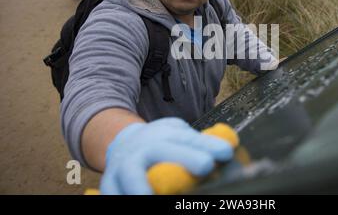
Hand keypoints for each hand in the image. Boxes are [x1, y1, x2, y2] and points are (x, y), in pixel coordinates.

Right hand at [99, 117, 232, 194]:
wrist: (122, 145)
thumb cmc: (158, 146)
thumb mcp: (177, 137)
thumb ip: (199, 144)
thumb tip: (227, 149)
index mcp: (162, 135)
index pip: (187, 138)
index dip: (207, 145)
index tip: (225, 152)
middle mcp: (142, 149)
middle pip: (161, 150)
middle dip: (184, 156)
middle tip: (205, 166)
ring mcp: (123, 167)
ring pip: (131, 176)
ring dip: (143, 187)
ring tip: (152, 196)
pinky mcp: (109, 186)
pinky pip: (115, 194)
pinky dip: (124, 198)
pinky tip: (141, 202)